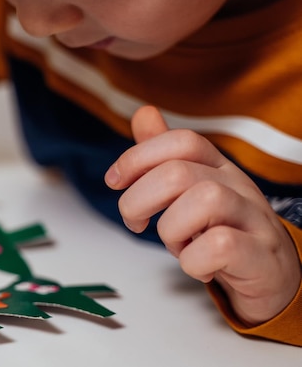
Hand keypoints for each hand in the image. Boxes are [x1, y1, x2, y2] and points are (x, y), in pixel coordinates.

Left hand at [105, 106, 300, 324]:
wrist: (272, 272)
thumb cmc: (223, 227)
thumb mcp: (191, 187)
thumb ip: (163, 154)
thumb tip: (143, 113)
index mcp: (217, 165)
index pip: (180, 140)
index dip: (136, 158)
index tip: (113, 182)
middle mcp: (237, 184)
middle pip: (178, 172)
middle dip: (139, 200)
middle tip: (136, 223)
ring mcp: (253, 217)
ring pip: (204, 201)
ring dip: (171, 231)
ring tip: (177, 245)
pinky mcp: (260, 254)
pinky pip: (220, 246)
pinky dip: (194, 262)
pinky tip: (199, 266)